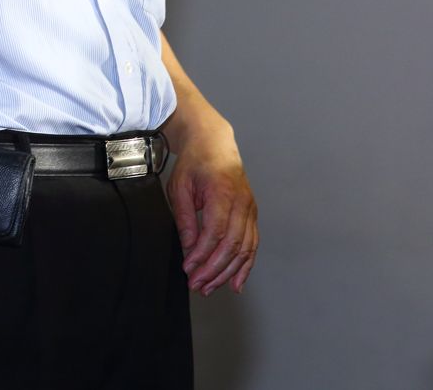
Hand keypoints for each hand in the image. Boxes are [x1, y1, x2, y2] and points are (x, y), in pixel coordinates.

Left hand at [165, 127, 257, 296]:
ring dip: (227, 272)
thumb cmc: (195, 163)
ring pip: (244, 249)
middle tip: (197, 285)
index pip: (215, 232)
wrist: (214, 144)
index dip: (202, 254)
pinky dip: (245, 266)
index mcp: (222, 192)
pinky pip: (252, 245)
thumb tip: (189, 248)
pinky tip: (236, 283)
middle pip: (232, 244)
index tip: (188, 269)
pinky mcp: (252, 214)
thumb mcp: (180, 187)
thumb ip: (185, 218)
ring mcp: (250, 209)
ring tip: (210, 288)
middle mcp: (242, 202)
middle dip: (214, 269)